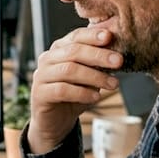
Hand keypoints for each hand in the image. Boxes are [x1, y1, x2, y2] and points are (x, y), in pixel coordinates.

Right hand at [28, 27, 121, 153]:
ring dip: (94, 76)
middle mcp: (47, 59)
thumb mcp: (89, 77)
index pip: (75, 36)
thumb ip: (97, 65)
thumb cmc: (73, 95)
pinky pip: (62, 90)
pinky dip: (82, 93)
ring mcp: (41, 76)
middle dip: (98, 55)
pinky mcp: (40, 94)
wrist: (56, 121)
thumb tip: (117, 56)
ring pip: (69, 70)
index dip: (92, 35)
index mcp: (59, 50)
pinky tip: (96, 97)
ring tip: (112, 84)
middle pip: (73, 51)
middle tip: (118, 61)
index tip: (110, 37)